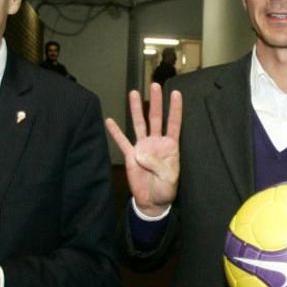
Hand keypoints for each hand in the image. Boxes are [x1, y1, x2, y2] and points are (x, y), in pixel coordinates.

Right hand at [105, 83, 181, 215]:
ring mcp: (143, 147)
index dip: (175, 109)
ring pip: (139, 124)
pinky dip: (115, 132)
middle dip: (156, 102)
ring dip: (136, 109)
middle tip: (155, 85)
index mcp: (170, 146)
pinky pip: (122, 141)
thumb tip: (140, 153)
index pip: (173, 124)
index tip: (176, 93)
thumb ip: (158, 164)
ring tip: (134, 93)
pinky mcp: (130, 155)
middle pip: (156, 118)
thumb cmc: (165, 189)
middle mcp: (156, 142)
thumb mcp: (168, 178)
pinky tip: (109, 121)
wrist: (152, 201)